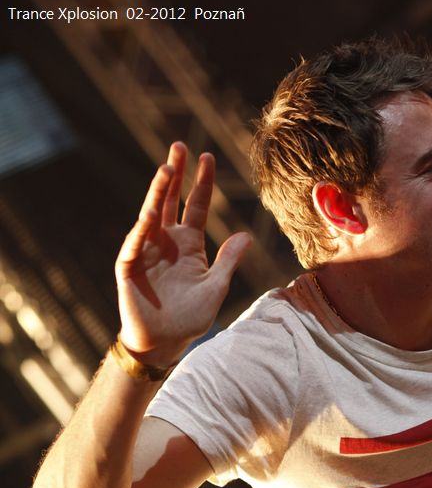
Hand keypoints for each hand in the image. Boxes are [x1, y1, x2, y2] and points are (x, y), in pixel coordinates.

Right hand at [115, 143, 250, 364]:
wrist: (165, 342)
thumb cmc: (190, 316)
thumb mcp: (216, 287)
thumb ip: (228, 261)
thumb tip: (246, 236)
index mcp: (189, 243)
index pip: (195, 205)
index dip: (201, 183)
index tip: (207, 157)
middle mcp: (167, 241)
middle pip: (170, 200)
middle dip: (175, 174)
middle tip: (179, 146)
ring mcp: (147, 251)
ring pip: (151, 215)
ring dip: (158, 192)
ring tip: (167, 168)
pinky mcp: (130, 267)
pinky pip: (134, 245)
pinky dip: (142, 231)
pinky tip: (150, 215)